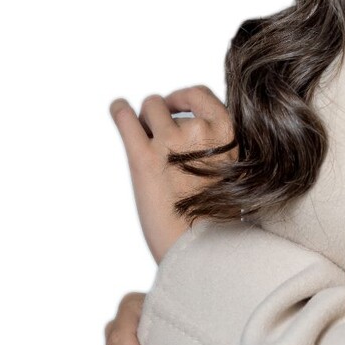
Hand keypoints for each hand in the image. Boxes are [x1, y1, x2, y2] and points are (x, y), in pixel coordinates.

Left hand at [110, 84, 236, 263]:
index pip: (199, 94)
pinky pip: (125, 118)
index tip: (174, 106)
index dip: (182, 98)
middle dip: (159, 116)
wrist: (201, 250)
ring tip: (141, 137)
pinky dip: (118, 110)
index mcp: (225, 131)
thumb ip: (213, 142)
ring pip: (149, 108)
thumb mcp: (228, 167)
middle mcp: (198, 130)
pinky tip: (117, 108)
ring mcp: (170, 142)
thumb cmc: (214, 214)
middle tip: (156, 138)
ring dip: (143, 120)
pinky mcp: (143, 159)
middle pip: (167, 103)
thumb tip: (183, 122)